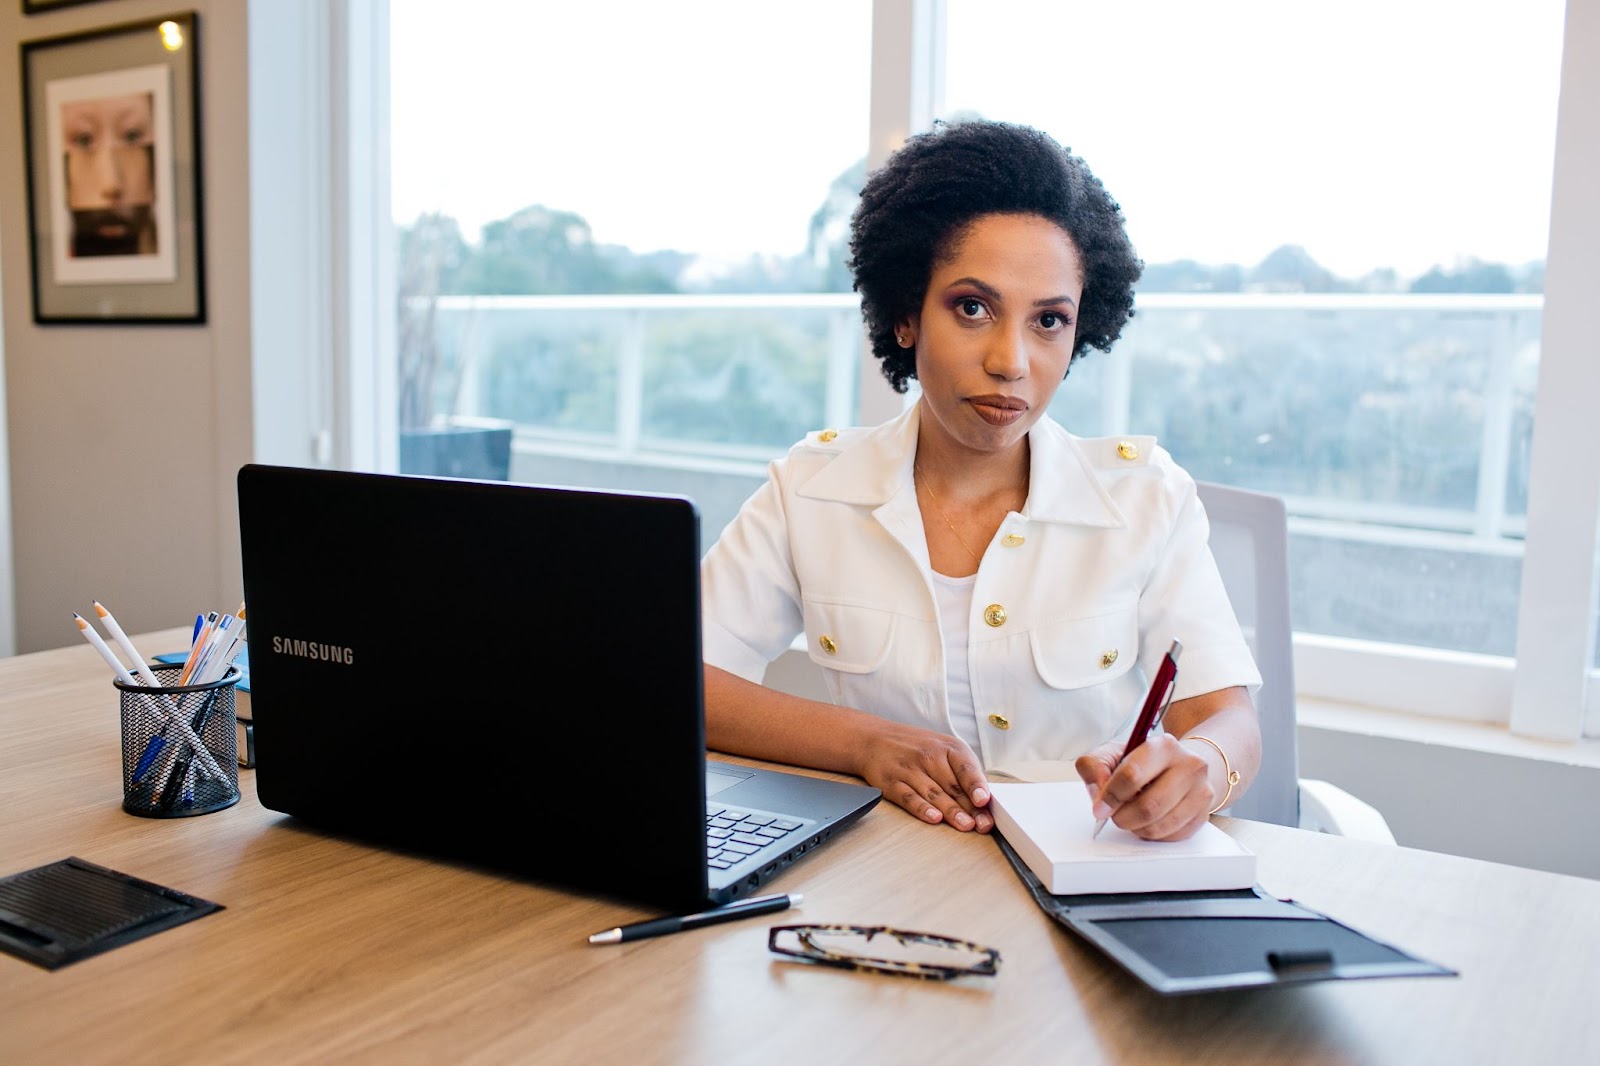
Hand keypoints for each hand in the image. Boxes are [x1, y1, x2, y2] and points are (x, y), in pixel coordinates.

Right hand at [856, 720, 992, 832]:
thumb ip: (962, 772)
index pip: (965, 768)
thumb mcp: (944, 749)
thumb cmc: (916, 747)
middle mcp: (929, 756)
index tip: (983, 800)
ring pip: (934, 794)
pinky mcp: (892, 783)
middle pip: (953, 786)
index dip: (976, 785)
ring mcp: (910, 770)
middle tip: (982, 825)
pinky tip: (933, 818)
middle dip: (970, 808)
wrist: (874, 738)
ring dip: (951, 811)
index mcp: (948, 747)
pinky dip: (922, 809)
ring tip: (965, 825)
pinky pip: (909, 798)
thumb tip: (983, 802)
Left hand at [1075, 733, 1214, 840]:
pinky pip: (1172, 836)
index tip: (1100, 807)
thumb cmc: (1143, 762)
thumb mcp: (1113, 753)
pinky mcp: (1204, 814)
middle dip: (1123, 817)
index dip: (1111, 796)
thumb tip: (1098, 794)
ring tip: (1131, 817)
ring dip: (1137, 828)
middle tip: (1114, 816)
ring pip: (1160, 826)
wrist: (1181, 765)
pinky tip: (1149, 821)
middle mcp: (1189, 766)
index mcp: (1163, 746)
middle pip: (1149, 807)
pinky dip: (1153, 834)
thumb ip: (1095, 766)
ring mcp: (1201, 791)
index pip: (1132, 775)